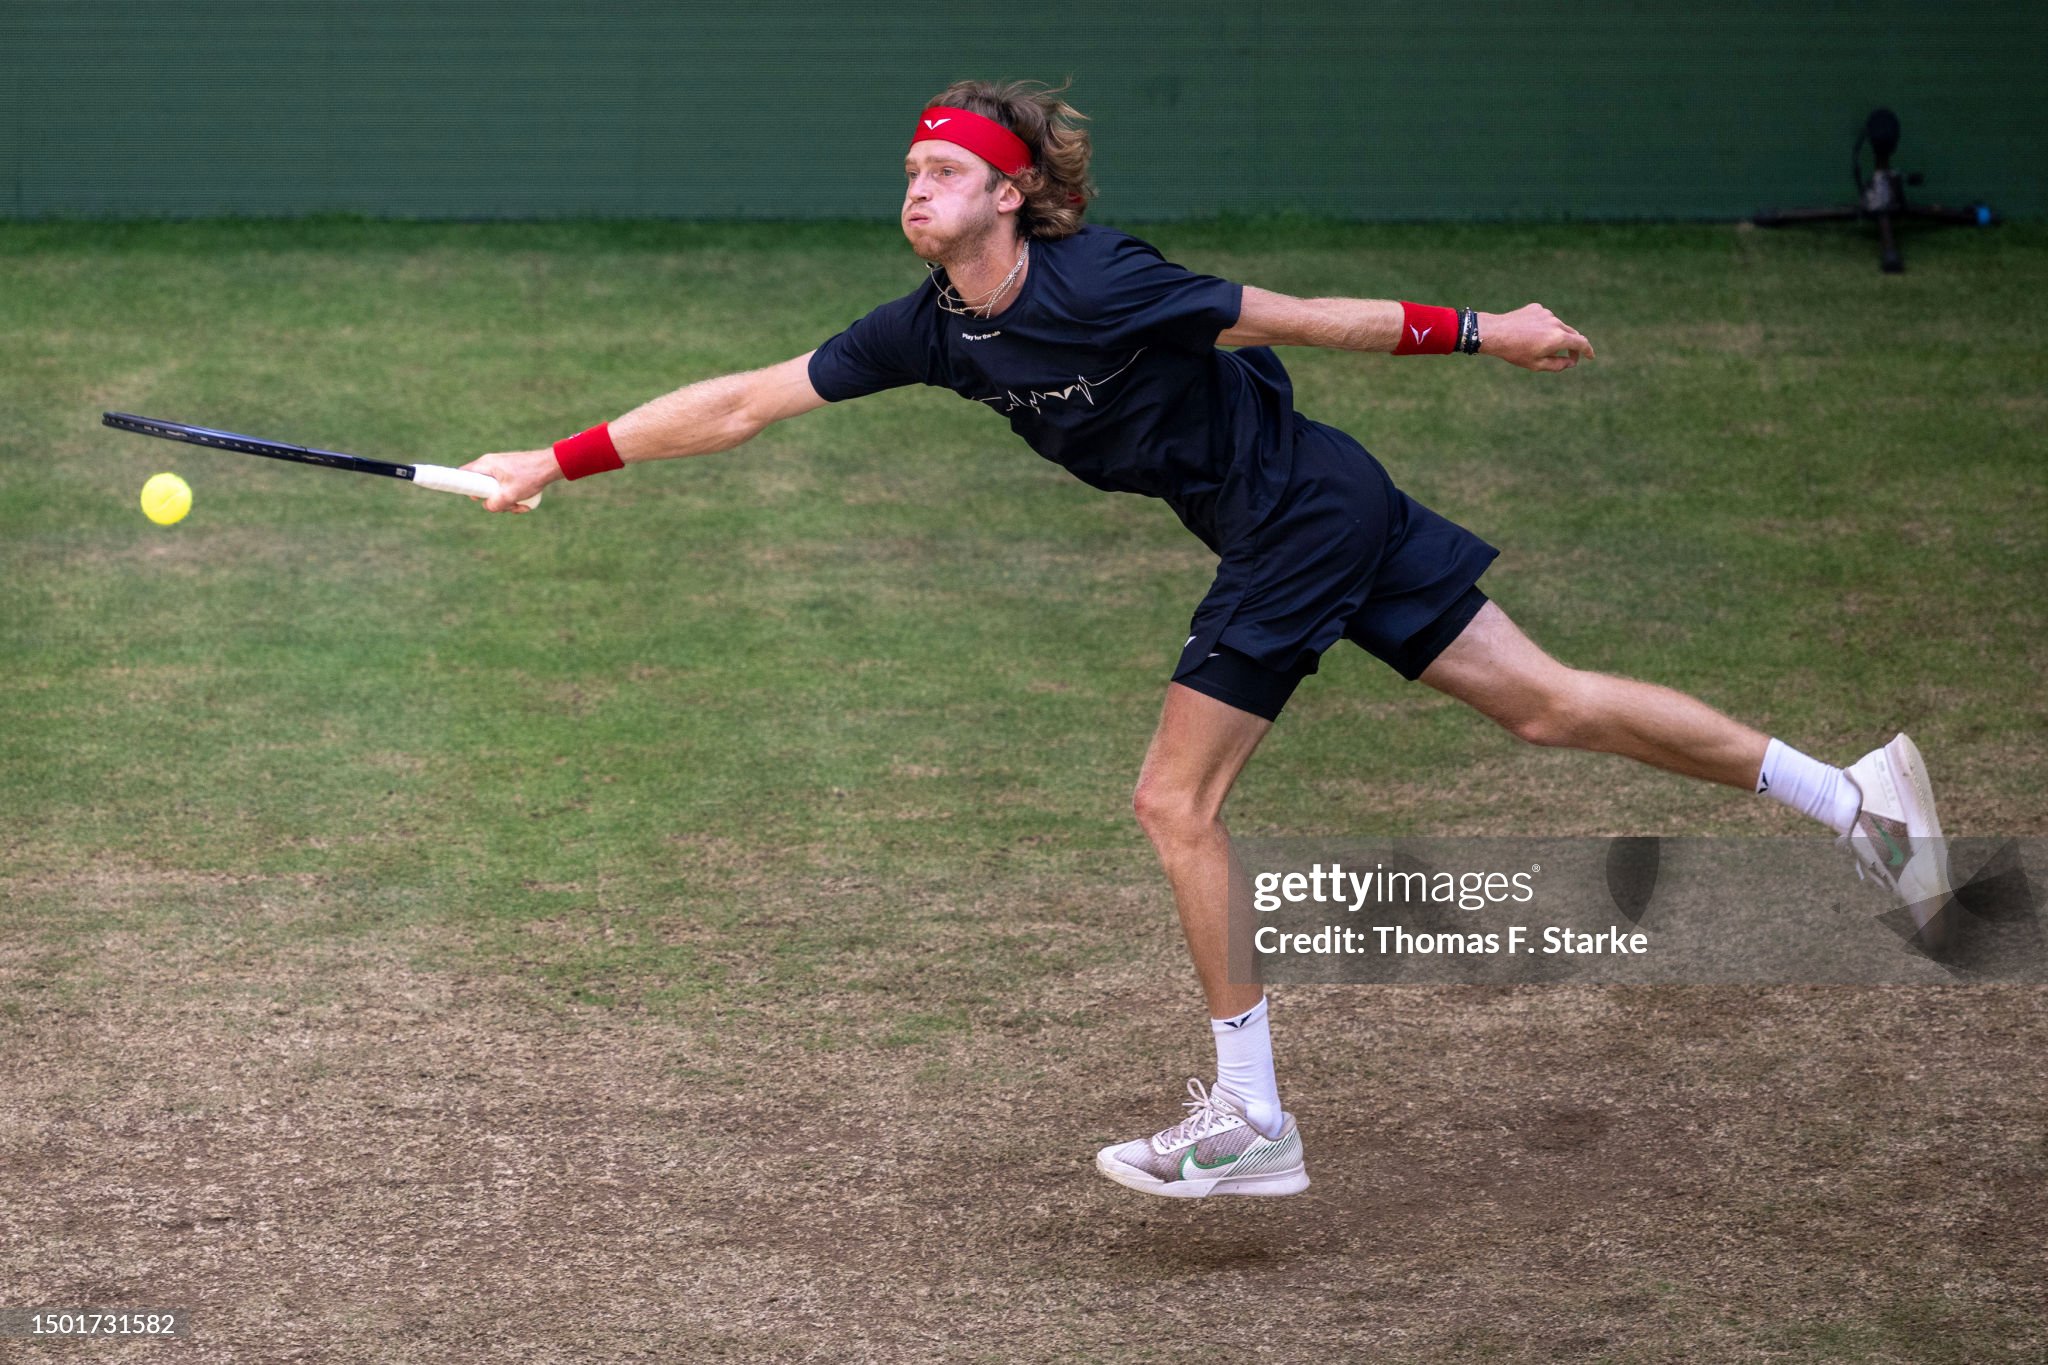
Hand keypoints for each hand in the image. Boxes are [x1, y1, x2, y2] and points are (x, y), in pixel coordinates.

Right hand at [461, 448, 561, 512]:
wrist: (551, 465)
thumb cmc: (531, 476)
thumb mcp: (511, 494)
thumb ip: (495, 504)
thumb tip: (488, 507)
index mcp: (486, 465)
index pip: (463, 475)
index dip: (466, 488)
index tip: (476, 498)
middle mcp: (490, 465)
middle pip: (481, 488)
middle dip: (494, 501)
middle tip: (508, 506)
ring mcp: (500, 469)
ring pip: (495, 491)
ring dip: (507, 503)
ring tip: (521, 505)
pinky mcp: (509, 473)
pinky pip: (505, 488)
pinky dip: (512, 497)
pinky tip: (525, 504)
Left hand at [1479, 304, 1595, 371]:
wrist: (1495, 333)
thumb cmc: (1515, 352)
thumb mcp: (1537, 365)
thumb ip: (1558, 365)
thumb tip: (1571, 362)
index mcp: (1558, 338)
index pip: (1581, 343)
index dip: (1588, 351)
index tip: (1590, 356)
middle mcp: (1555, 323)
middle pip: (1572, 334)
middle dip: (1573, 346)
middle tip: (1569, 357)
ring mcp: (1546, 313)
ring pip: (1558, 326)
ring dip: (1555, 336)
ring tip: (1538, 346)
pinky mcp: (1537, 308)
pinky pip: (1545, 319)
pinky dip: (1543, 327)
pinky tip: (1529, 334)